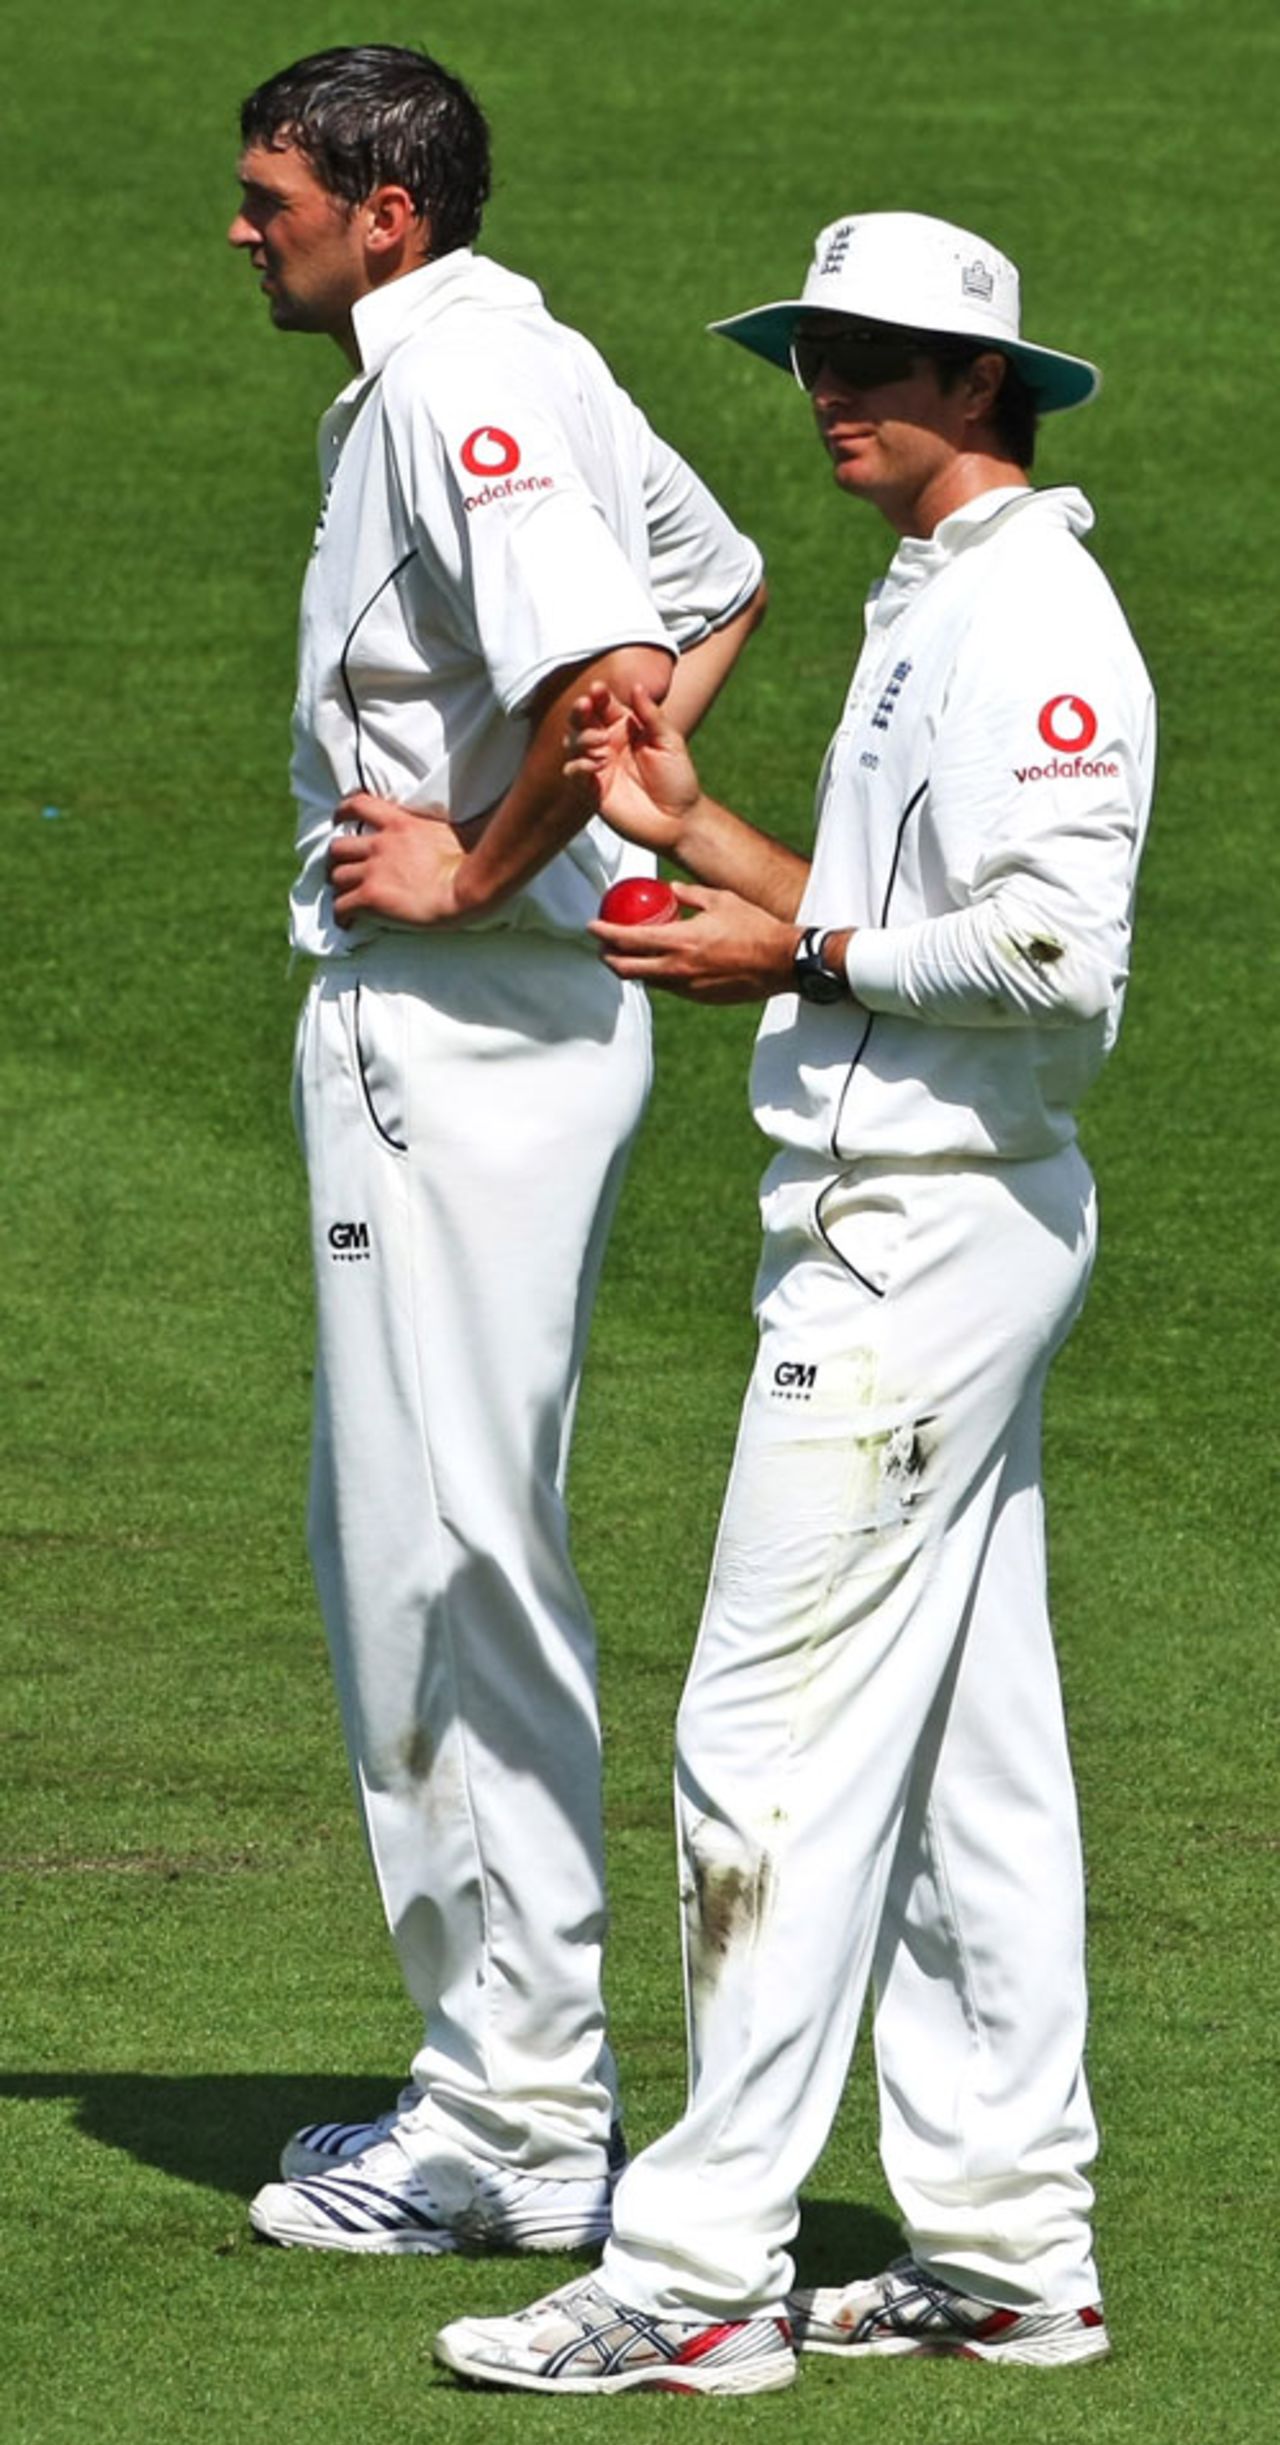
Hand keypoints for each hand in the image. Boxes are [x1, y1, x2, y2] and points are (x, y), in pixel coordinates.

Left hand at [328, 793, 477, 927]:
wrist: (467, 887)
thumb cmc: (470, 863)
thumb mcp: (450, 830)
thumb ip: (435, 828)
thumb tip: (455, 826)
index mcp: (399, 823)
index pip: (358, 805)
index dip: (342, 813)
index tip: (339, 821)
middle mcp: (380, 844)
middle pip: (339, 848)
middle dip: (337, 860)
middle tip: (343, 871)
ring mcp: (373, 871)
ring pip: (337, 877)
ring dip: (340, 889)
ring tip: (347, 900)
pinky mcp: (371, 897)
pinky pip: (342, 907)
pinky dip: (341, 916)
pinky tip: (348, 923)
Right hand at [565, 681, 701, 856]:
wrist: (679, 821)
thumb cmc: (678, 780)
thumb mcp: (669, 742)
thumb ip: (651, 715)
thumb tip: (637, 686)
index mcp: (626, 729)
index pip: (604, 706)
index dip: (598, 696)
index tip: (598, 690)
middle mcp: (608, 745)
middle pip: (582, 721)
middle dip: (579, 711)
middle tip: (585, 705)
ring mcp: (598, 767)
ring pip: (572, 743)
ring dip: (581, 737)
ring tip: (600, 742)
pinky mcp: (592, 791)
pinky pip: (573, 773)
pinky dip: (578, 765)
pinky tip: (594, 765)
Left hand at [590, 882, 799, 1004]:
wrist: (781, 962)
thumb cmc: (754, 927)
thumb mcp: (720, 900)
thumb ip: (689, 894)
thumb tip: (669, 889)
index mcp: (680, 941)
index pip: (628, 939)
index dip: (604, 933)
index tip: (592, 926)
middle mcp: (678, 968)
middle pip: (627, 969)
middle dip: (608, 958)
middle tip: (603, 946)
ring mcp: (688, 987)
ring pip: (647, 981)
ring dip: (633, 969)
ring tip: (628, 957)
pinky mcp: (699, 998)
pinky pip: (670, 987)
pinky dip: (659, 976)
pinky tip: (661, 965)